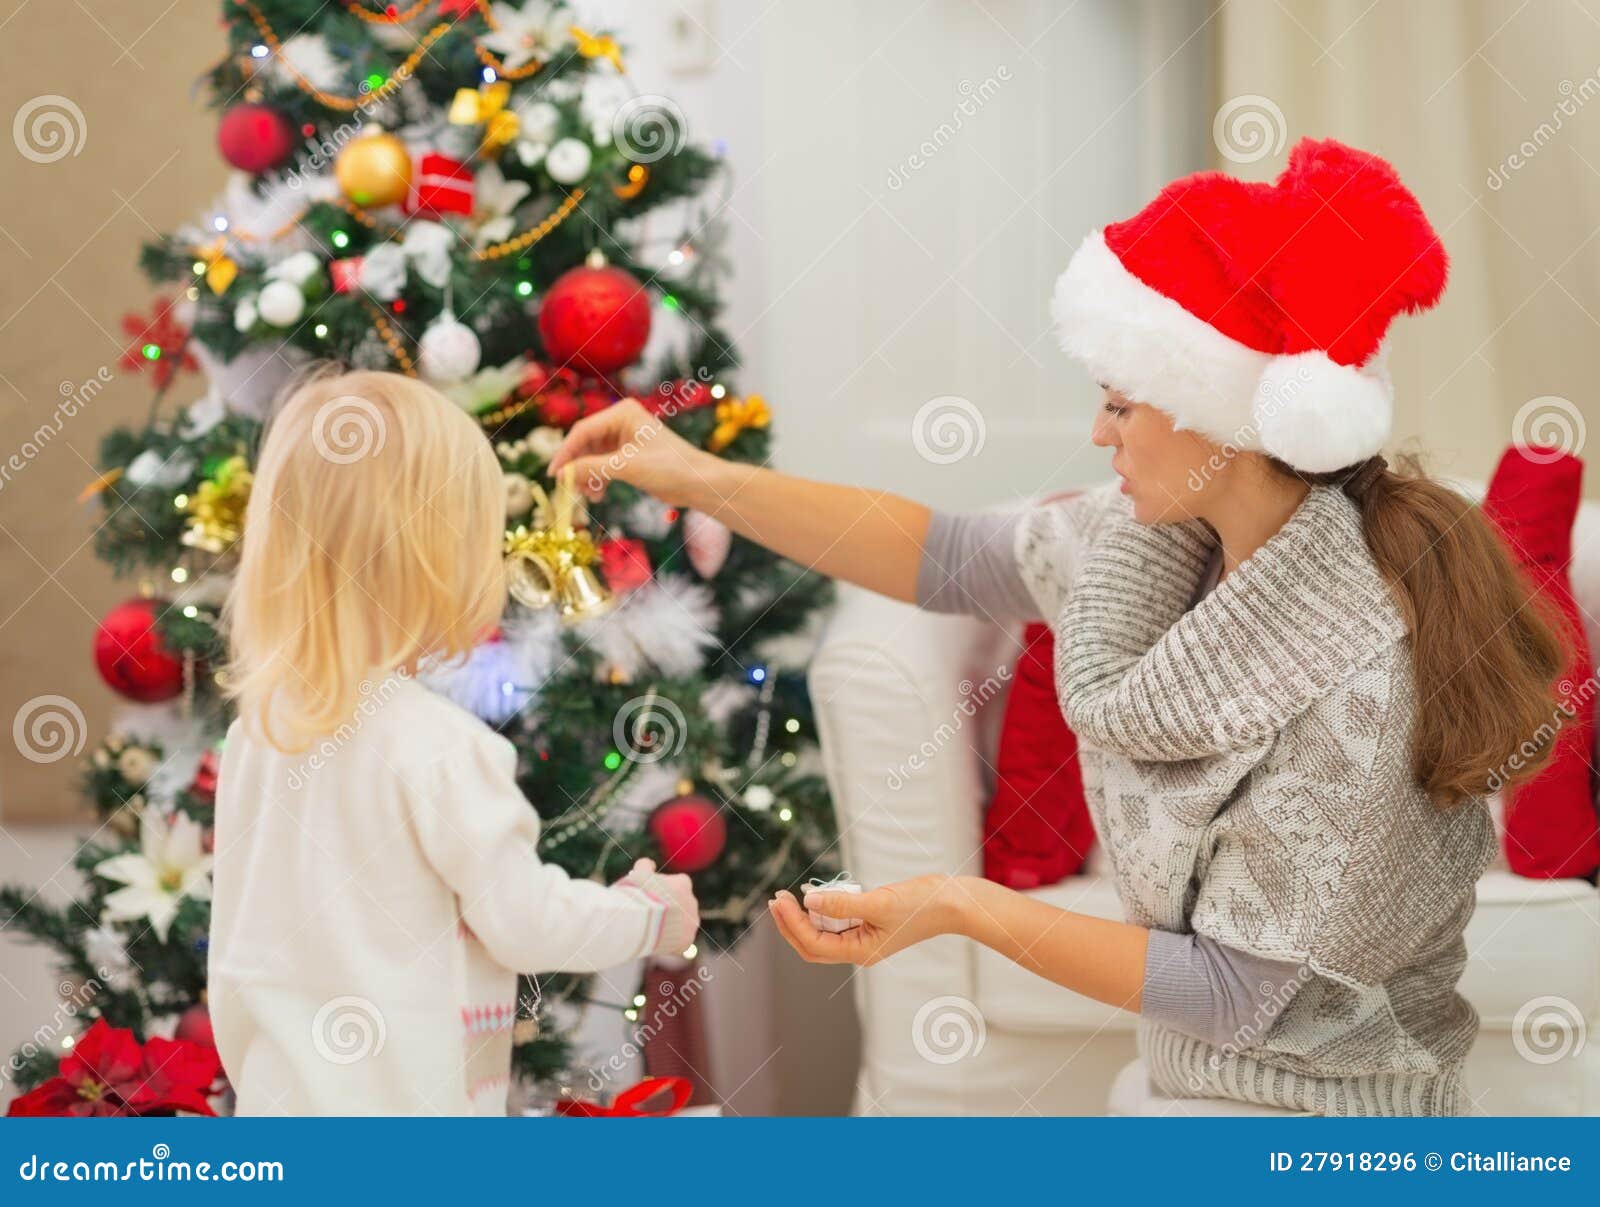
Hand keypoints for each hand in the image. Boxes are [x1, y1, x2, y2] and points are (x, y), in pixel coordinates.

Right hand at [548, 398, 719, 505]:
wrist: (699, 483)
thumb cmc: (670, 468)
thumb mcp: (627, 467)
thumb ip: (591, 468)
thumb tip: (561, 474)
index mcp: (622, 413)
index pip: (583, 430)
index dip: (565, 452)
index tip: (553, 474)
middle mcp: (621, 421)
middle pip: (585, 443)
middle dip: (576, 466)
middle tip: (567, 488)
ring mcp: (624, 439)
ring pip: (592, 457)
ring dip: (586, 476)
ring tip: (587, 496)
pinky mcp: (628, 456)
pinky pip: (602, 466)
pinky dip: (597, 480)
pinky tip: (597, 495)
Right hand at [618, 858, 699, 956]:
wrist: (638, 921)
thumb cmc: (636, 895)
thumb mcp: (637, 875)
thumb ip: (644, 866)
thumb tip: (648, 865)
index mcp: (683, 883)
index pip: (678, 884)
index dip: (664, 891)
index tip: (652, 897)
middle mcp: (692, 902)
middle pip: (682, 905)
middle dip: (670, 909)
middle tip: (652, 915)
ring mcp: (691, 923)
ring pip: (683, 924)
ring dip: (672, 927)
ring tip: (653, 931)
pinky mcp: (686, 942)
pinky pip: (680, 942)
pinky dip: (671, 944)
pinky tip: (657, 943)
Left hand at [767, 874, 966, 965]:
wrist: (952, 902)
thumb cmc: (921, 905)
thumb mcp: (879, 902)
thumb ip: (842, 903)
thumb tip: (808, 899)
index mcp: (861, 952)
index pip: (815, 944)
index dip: (793, 924)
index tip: (779, 900)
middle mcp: (859, 949)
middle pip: (813, 944)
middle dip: (791, 924)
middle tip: (775, 899)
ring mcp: (864, 937)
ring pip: (823, 932)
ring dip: (805, 916)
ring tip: (791, 896)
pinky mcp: (869, 922)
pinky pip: (838, 920)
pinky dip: (824, 909)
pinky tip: (817, 895)